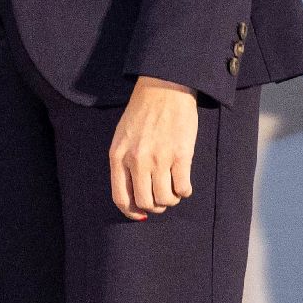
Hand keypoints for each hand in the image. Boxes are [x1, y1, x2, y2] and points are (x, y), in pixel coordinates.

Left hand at [108, 76, 198, 219]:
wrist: (164, 89)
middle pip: (145, 203)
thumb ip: (124, 163)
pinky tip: (183, 181)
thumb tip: (133, 196)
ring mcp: (159, 159)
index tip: (141, 213)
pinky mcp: (181, 156)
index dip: (132, 212)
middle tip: (161, 198)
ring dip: (171, 199)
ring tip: (173, 188)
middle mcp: (136, 160)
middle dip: (154, 206)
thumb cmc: (142, 112)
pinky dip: (184, 191)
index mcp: (118, 156)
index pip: (121, 198)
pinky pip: (183, 189)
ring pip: (165, 199)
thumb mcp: (122, 137)